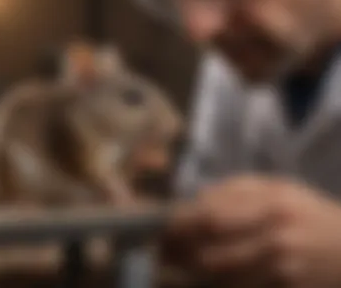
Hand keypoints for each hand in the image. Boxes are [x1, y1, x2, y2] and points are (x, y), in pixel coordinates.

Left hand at [166, 175, 340, 287]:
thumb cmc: (306, 211)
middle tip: (159, 252)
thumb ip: (234, 190)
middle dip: (177, 255)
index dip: (180, 226)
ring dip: (186, 276)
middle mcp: (274, 241)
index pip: (212, 218)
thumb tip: (194, 201)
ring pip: (218, 281)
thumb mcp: (276, 187)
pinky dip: (210, 287)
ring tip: (168, 268)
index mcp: (270, 205)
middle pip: (210, 253)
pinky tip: (196, 279)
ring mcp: (280, 274)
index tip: (161, 228)